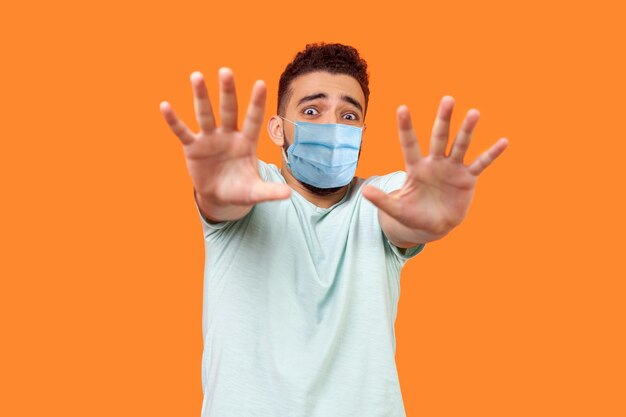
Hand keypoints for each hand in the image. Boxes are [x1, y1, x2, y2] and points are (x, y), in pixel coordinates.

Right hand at [160, 68, 290, 216]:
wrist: (219, 196)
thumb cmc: (240, 190)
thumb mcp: (254, 192)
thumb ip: (269, 191)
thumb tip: (288, 195)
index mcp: (246, 142)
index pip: (253, 119)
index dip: (257, 103)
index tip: (261, 83)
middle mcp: (228, 135)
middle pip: (229, 110)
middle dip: (227, 92)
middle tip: (226, 71)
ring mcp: (210, 139)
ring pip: (205, 114)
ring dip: (201, 96)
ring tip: (196, 76)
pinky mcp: (193, 147)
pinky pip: (182, 131)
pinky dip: (173, 120)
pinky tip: (165, 106)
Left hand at [362, 96, 507, 238]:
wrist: (433, 225)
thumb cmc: (413, 215)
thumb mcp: (397, 210)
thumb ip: (383, 200)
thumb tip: (365, 191)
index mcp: (416, 168)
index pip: (409, 144)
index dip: (406, 127)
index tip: (402, 108)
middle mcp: (435, 163)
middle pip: (439, 137)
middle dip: (443, 119)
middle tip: (448, 99)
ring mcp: (452, 169)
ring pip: (460, 145)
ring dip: (467, 130)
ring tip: (474, 113)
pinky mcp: (467, 179)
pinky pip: (480, 164)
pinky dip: (491, 154)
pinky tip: (503, 141)